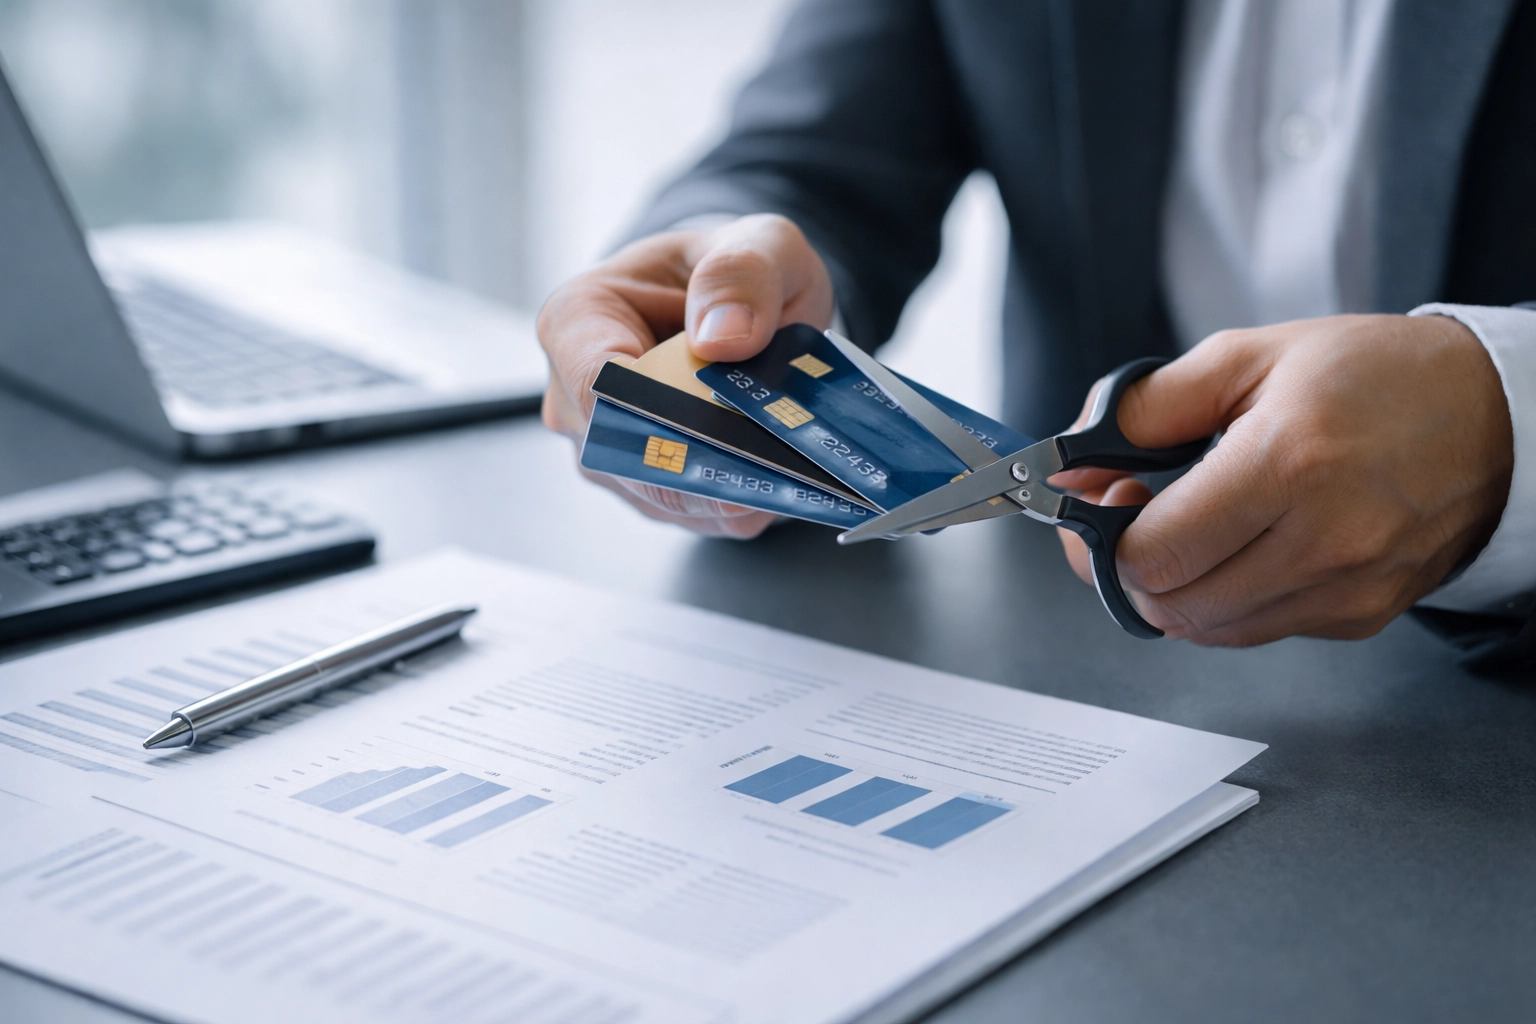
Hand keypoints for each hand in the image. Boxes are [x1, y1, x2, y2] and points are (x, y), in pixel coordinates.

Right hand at [538, 214, 834, 536]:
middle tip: (786, 446)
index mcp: (577, 322)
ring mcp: (609, 452)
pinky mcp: (649, 490)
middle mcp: (575, 399)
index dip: (662, 407)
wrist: (743, 309)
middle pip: (632, 453)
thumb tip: (722, 335)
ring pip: (668, 494)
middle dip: (712, 453)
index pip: (596, 383)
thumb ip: (743, 272)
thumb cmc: (734, 274)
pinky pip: (697, 512)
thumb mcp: (759, 244)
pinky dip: (745, 497)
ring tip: (791, 449)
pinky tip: (781, 468)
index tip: (727, 418)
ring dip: (734, 481)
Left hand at [1053, 314, 1513, 644]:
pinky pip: (1259, 630)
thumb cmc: (1373, 377)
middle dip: (1131, 567)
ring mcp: (1349, 588)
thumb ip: (1144, 409)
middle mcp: (1325, 539)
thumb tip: (1072, 461)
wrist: (1493, 415)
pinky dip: (1230, 599)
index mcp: (1288, 464)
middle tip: (1137, 515)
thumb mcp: (1248, 358)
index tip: (1108, 498)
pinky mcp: (1363, 615)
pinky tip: (1247, 545)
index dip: (1107, 536)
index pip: (1155, 553)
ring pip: (1209, 630)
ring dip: (1178, 586)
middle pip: (1172, 606)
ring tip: (1196, 526)